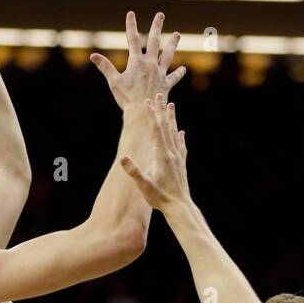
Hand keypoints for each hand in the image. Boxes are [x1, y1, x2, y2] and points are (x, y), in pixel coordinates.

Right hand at [91, 11, 185, 109]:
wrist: (142, 114)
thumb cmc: (126, 98)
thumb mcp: (113, 82)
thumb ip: (105, 67)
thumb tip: (93, 56)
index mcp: (136, 62)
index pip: (132, 39)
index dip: (131, 25)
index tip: (131, 13)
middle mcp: (150, 64)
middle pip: (154, 41)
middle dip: (157, 26)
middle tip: (160, 15)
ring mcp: (160, 73)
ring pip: (168, 55)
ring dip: (173, 44)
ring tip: (177, 34)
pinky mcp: (166, 84)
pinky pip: (174, 77)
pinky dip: (178, 73)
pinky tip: (183, 69)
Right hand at [119, 94, 189, 211]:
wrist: (180, 207)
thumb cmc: (160, 197)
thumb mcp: (144, 185)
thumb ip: (134, 171)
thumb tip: (122, 157)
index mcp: (162, 155)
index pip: (156, 130)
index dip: (151, 115)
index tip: (148, 102)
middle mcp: (172, 153)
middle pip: (166, 127)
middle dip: (161, 110)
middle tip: (159, 95)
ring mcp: (178, 158)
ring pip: (174, 133)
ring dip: (171, 119)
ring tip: (171, 106)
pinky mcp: (181, 165)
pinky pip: (181, 146)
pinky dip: (179, 137)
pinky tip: (180, 133)